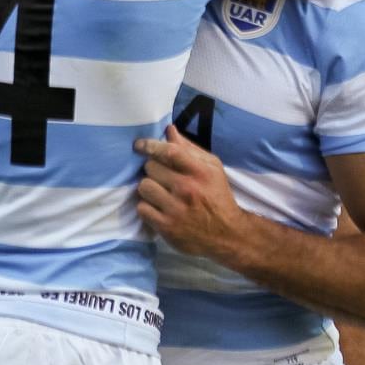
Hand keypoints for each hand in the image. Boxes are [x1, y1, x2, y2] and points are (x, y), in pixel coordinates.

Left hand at [135, 125, 244, 260]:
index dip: (150, 145)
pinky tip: (158, 207)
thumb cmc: (217, 196)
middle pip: (151, 167)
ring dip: (149, 187)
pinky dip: (147, 207)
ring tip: (159, 191)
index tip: (138, 145)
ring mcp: (175, 209)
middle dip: (153, 169)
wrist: (226, 234)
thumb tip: (169, 130)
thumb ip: (189, 149)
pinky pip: (142, 208)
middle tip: (161, 176)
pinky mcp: (166, 227)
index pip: (169, 152)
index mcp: (200, 171)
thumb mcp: (212, 168)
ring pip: (144, 187)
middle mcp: (187, 189)